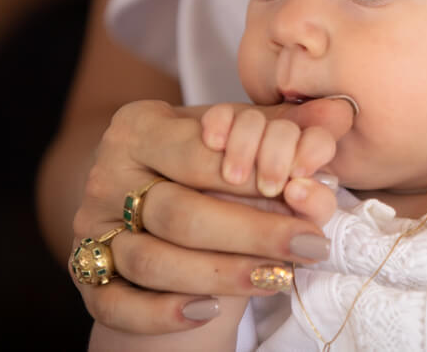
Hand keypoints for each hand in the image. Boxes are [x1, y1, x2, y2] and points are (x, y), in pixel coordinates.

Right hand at [69, 97, 353, 334]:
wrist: (159, 214)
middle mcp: (106, 175)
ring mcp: (91, 228)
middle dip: (253, 230)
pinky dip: (163, 312)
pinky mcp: (86, 276)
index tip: (308, 190)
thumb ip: (287, 127)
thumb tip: (340, 113)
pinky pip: (117, 303)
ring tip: (280, 277)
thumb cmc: (207, 169)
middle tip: (310, 244)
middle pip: (179, 210)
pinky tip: (212, 312)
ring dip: (222, 273)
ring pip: (153, 259)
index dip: (255, 174)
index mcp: (139, 128)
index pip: (198, 152)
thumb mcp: (241, 139)